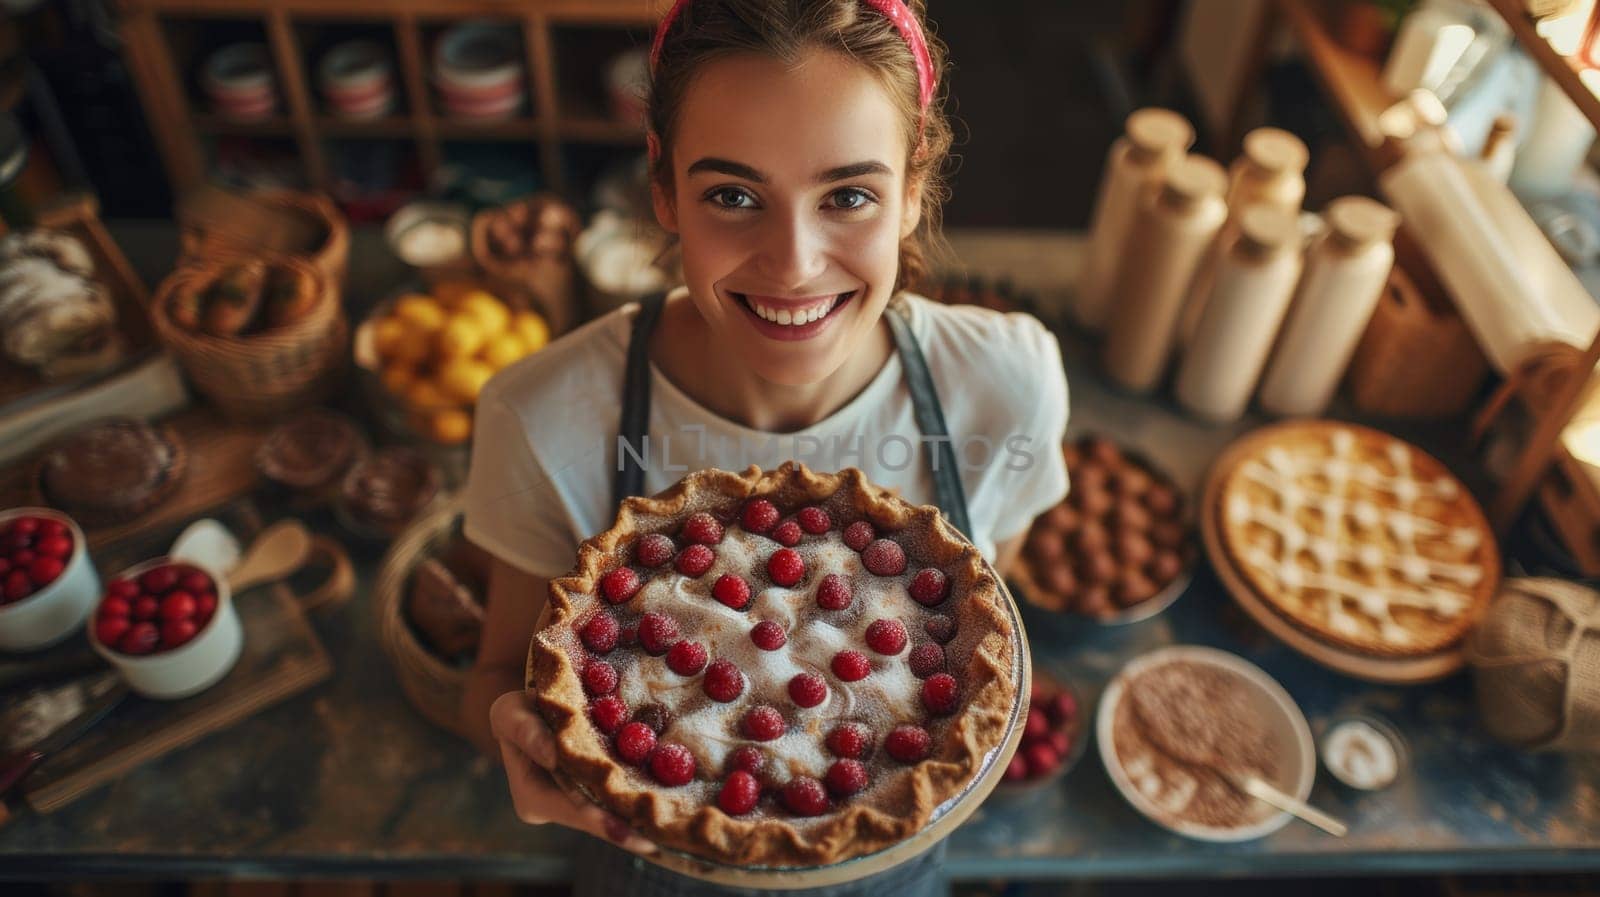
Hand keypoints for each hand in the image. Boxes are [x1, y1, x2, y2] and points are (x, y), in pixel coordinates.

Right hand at [490, 690, 657, 854]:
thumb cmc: (517, 711)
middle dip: (626, 830)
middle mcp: (555, 811)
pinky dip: (636, 804)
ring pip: (607, 814)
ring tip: (669, 834)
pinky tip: (665, 814)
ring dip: (636, 823)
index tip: (626, 830)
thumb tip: (553, 755)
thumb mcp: (511, 713)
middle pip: (594, 820)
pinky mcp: (591, 795)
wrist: (533, 709)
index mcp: (532, 800)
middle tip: (661, 843)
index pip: (570, 810)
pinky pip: (614, 800)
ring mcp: (573, 805)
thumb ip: (526, 732)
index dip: (599, 820)